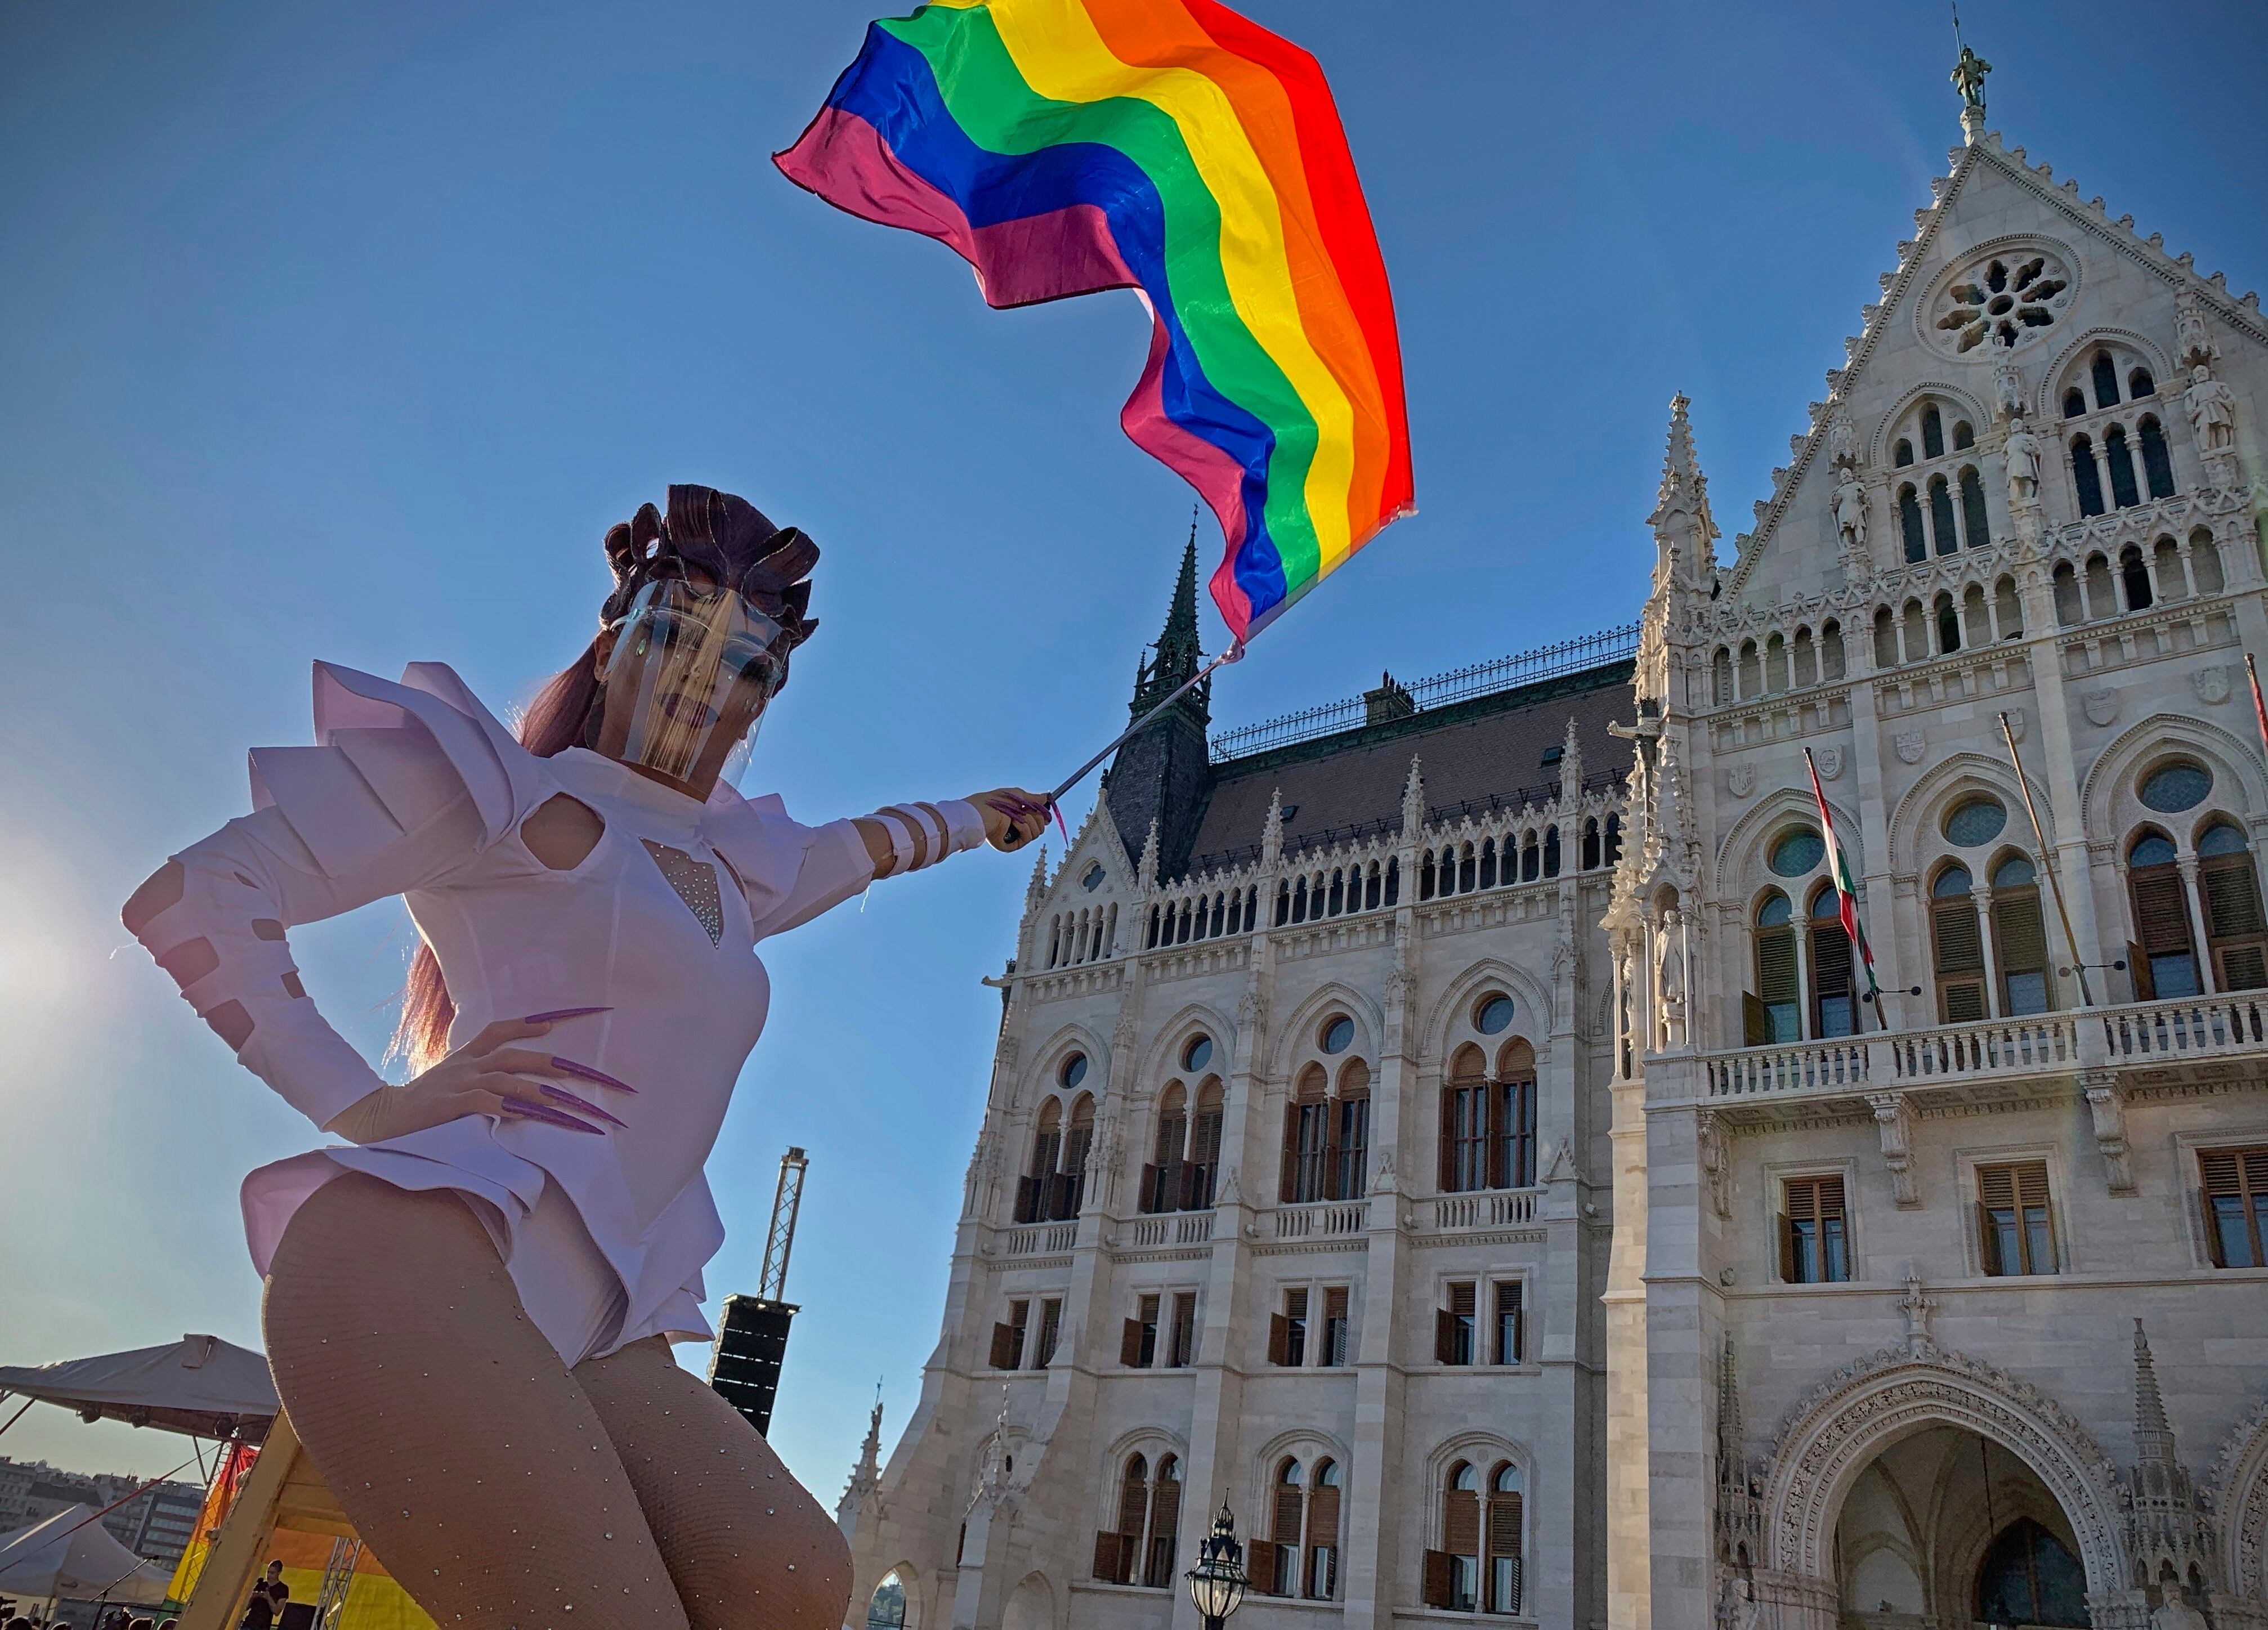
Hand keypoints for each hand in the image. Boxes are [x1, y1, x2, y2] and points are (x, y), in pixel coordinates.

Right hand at [320, 1016, 631, 1143]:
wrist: (378, 1119)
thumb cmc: (420, 1107)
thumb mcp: (450, 1085)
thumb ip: (480, 1081)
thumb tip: (515, 1090)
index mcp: (467, 1056)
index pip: (502, 1029)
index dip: (532, 1023)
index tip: (562, 1020)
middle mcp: (466, 1064)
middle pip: (516, 1055)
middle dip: (552, 1062)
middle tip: (584, 1072)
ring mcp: (459, 1083)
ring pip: (508, 1079)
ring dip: (540, 1090)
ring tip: (569, 1101)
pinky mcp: (450, 1105)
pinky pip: (487, 1103)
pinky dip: (510, 1107)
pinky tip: (529, 1113)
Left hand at [968, 788, 1051, 851]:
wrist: (984, 810)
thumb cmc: (996, 801)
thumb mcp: (1019, 796)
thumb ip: (1034, 798)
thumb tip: (1046, 797)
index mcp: (1018, 817)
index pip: (1039, 820)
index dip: (1043, 815)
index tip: (1043, 808)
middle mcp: (1016, 829)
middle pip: (1040, 827)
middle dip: (1038, 817)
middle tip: (1028, 810)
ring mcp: (1013, 838)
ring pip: (1036, 833)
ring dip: (1030, 821)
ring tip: (1018, 815)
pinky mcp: (1010, 846)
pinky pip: (1027, 838)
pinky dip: (1024, 828)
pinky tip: (1014, 822)